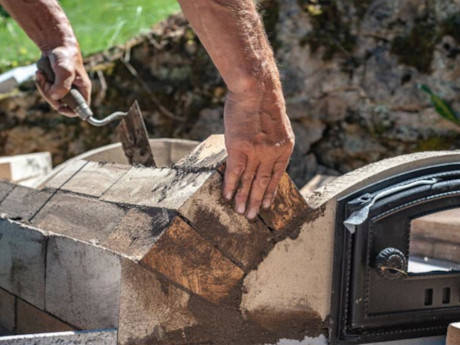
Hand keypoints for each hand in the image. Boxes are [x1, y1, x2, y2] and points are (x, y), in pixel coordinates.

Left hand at [35, 45, 90, 116]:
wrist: (55, 43)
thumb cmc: (64, 55)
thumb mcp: (64, 70)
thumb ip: (62, 85)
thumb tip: (55, 97)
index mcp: (83, 89)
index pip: (80, 109)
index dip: (70, 111)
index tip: (59, 106)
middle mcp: (74, 90)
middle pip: (62, 104)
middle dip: (49, 95)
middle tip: (44, 82)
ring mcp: (64, 88)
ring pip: (52, 97)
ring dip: (43, 87)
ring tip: (41, 74)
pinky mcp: (55, 84)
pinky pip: (46, 90)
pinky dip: (41, 83)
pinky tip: (40, 74)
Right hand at [223, 86, 293, 219]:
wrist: (256, 89)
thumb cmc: (264, 101)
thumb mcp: (277, 124)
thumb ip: (273, 141)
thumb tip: (265, 152)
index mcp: (284, 148)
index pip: (277, 176)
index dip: (270, 192)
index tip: (267, 205)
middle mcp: (272, 154)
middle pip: (263, 183)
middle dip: (257, 201)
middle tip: (251, 216)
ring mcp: (256, 152)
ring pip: (250, 181)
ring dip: (244, 198)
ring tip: (240, 212)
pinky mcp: (239, 148)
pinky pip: (235, 172)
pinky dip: (231, 186)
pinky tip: (228, 196)